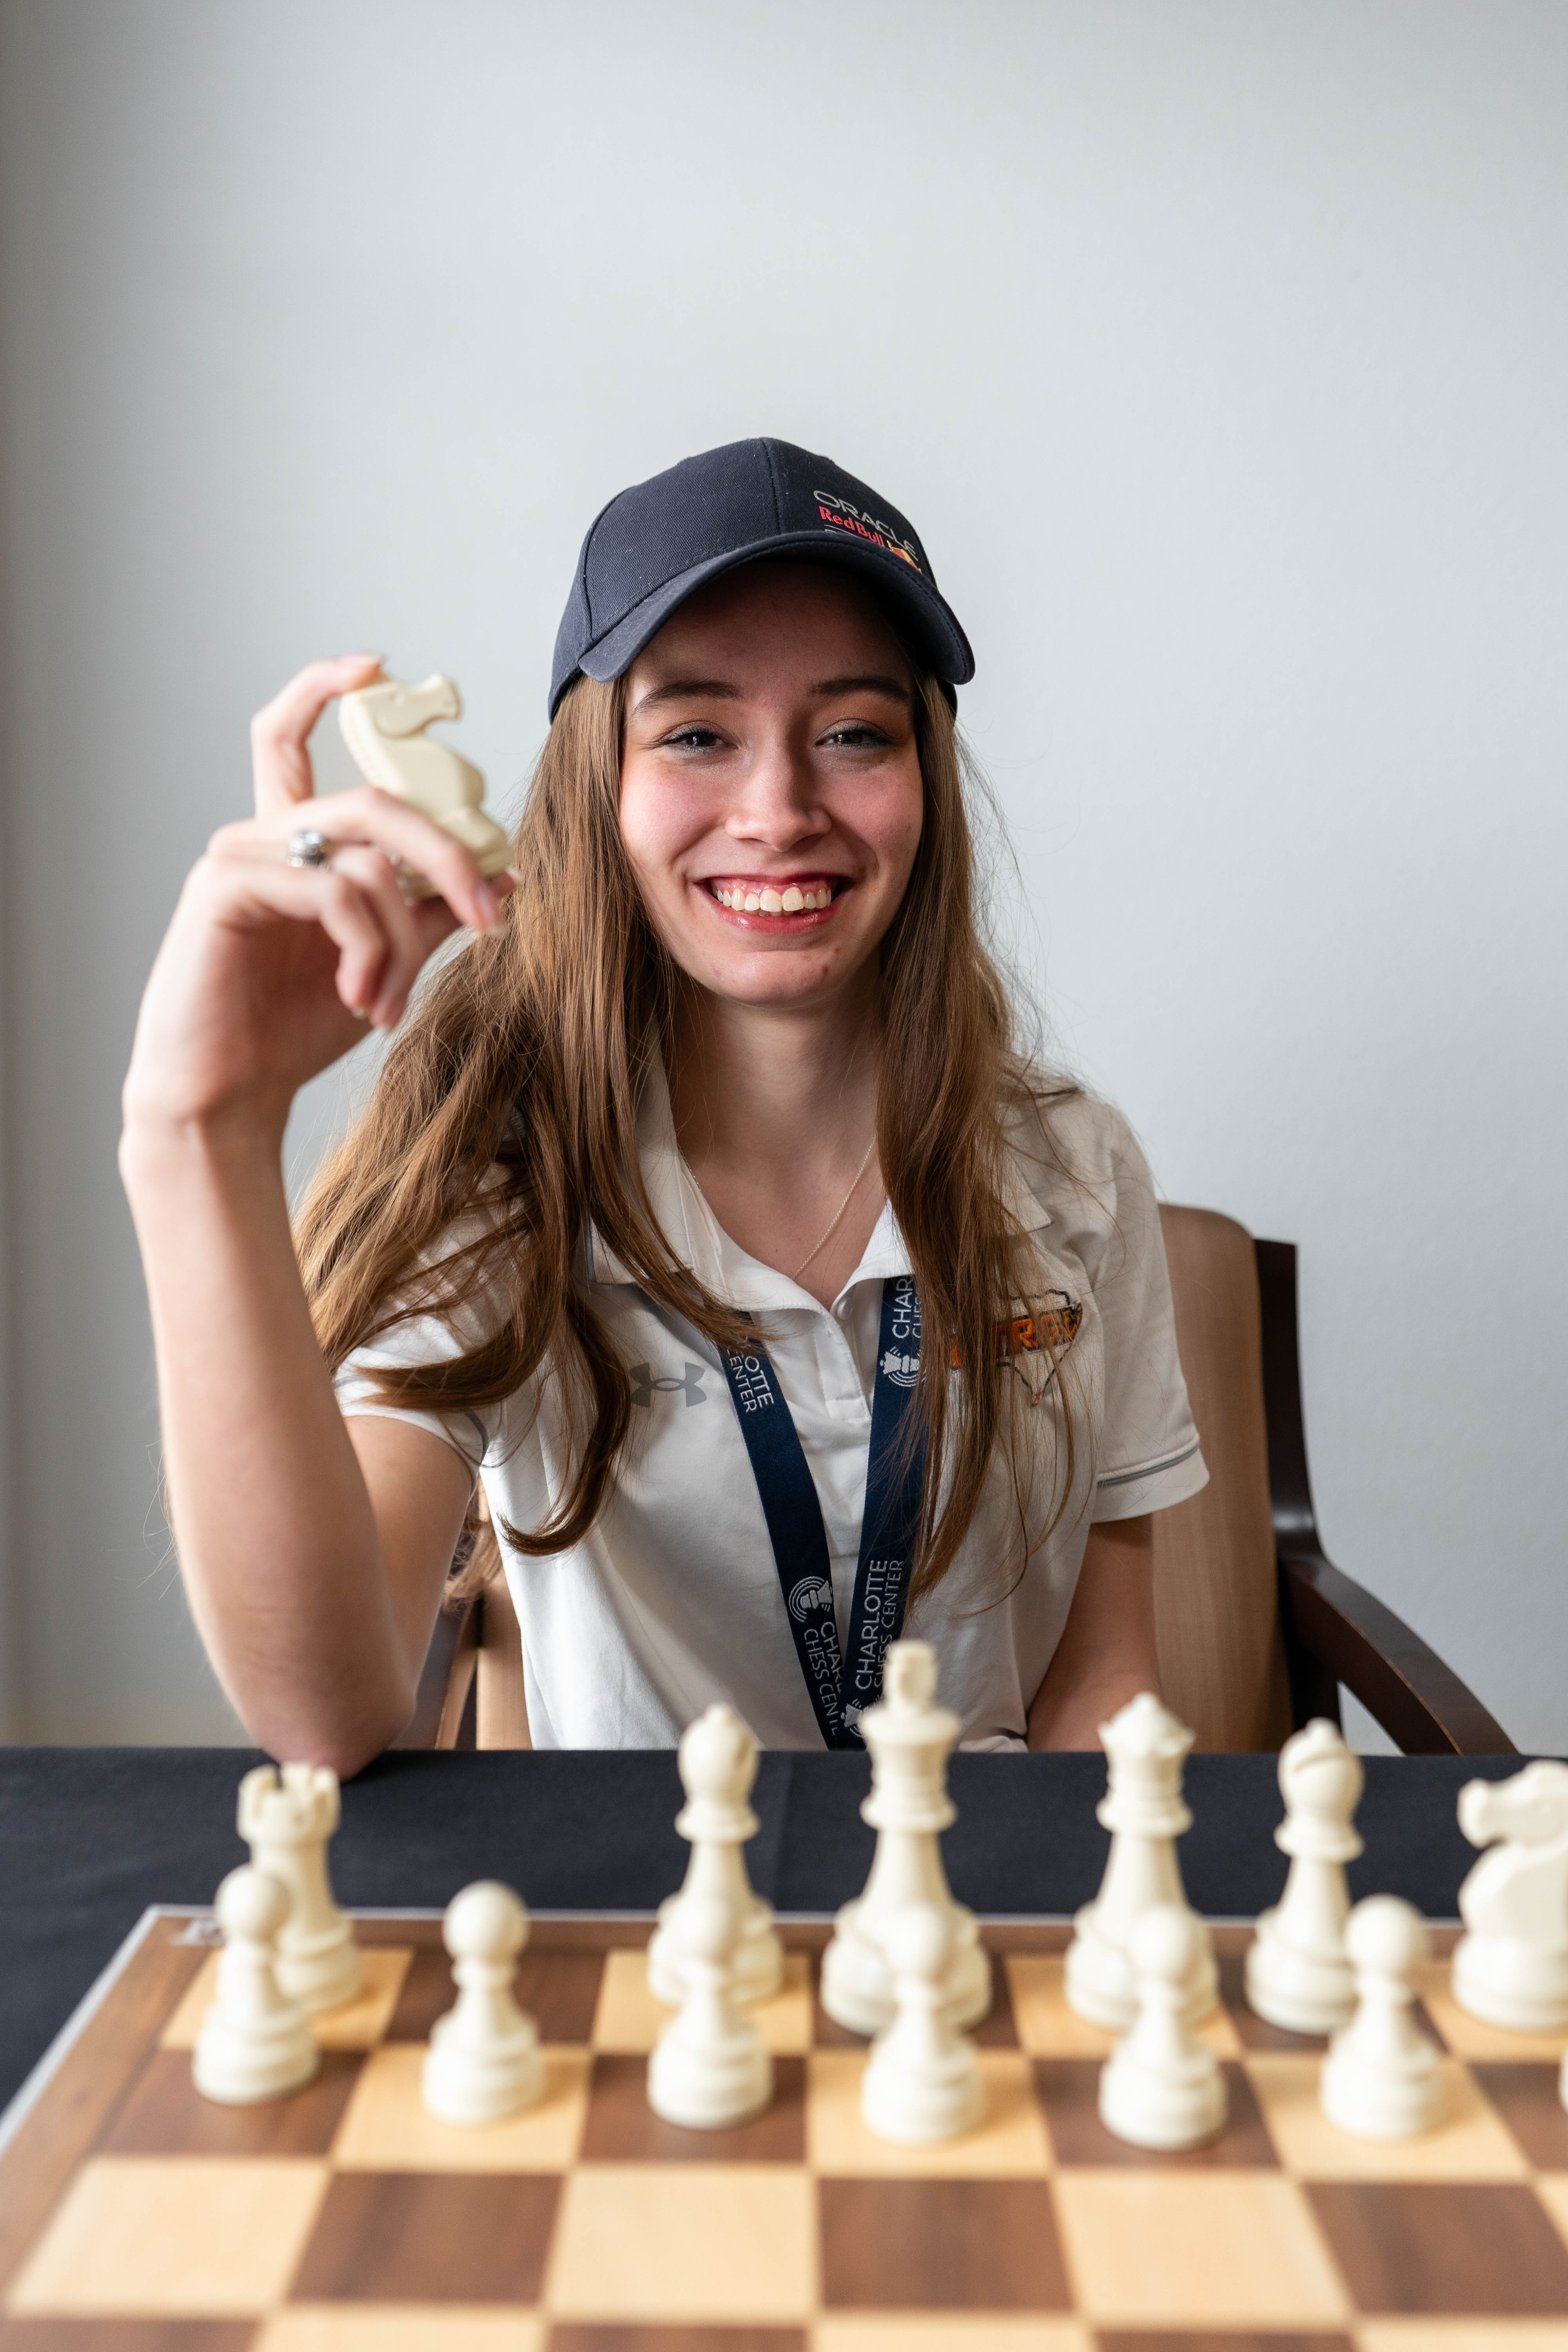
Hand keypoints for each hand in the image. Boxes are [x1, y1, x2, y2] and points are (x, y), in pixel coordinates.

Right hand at [122, 654, 513, 1143]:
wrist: (229, 1094)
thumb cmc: (290, 1028)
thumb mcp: (384, 961)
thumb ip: (431, 911)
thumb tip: (503, 874)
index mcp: (291, 842)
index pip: (292, 737)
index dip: (325, 687)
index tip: (375, 665)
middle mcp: (261, 835)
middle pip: (373, 802)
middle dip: (448, 854)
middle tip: (491, 914)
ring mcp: (238, 857)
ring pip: (365, 857)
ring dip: (402, 938)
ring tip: (389, 1001)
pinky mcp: (224, 889)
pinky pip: (332, 891)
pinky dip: (367, 946)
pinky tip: (359, 998)